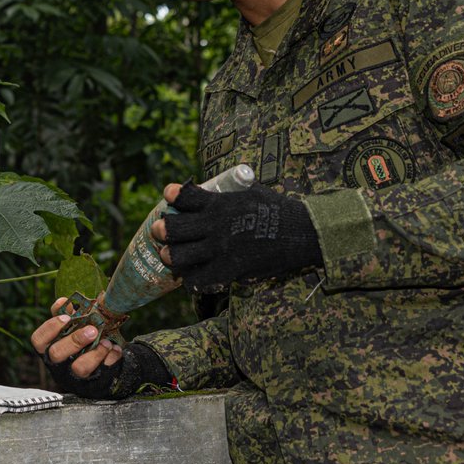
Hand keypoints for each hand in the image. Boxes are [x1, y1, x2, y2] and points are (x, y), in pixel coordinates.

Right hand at [30, 298, 169, 399]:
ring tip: (106, 342)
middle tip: (92, 330)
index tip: (66, 318)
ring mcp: (75, 376)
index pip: (38, 340)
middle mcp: (58, 364)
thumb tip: (64, 302)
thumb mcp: (73, 326)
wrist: (104, 361)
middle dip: (74, 340)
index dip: (49, 328)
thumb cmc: (83, 339)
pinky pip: (102, 373)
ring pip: (79, 368)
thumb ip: (67, 314)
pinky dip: (110, 359)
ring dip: (94, 353)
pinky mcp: (93, 383)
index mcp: (49, 348)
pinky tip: (115, 349)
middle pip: (57, 354)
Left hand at [150, 181, 321, 292]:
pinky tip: (193, 275)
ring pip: (178, 256)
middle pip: (171, 228)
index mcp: (219, 202)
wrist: (302, 233)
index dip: (172, 194)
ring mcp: (220, 249)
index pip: (184, 195)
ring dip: (171, 256)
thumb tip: (217, 183)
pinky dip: (191, 280)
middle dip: (161, 229)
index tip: (170, 195)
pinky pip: (198, 280)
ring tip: (171, 255)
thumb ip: (229, 189)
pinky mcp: (229, 270)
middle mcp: (215, 224)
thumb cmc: (278, 210)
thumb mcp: (251, 190)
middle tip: (160, 230)